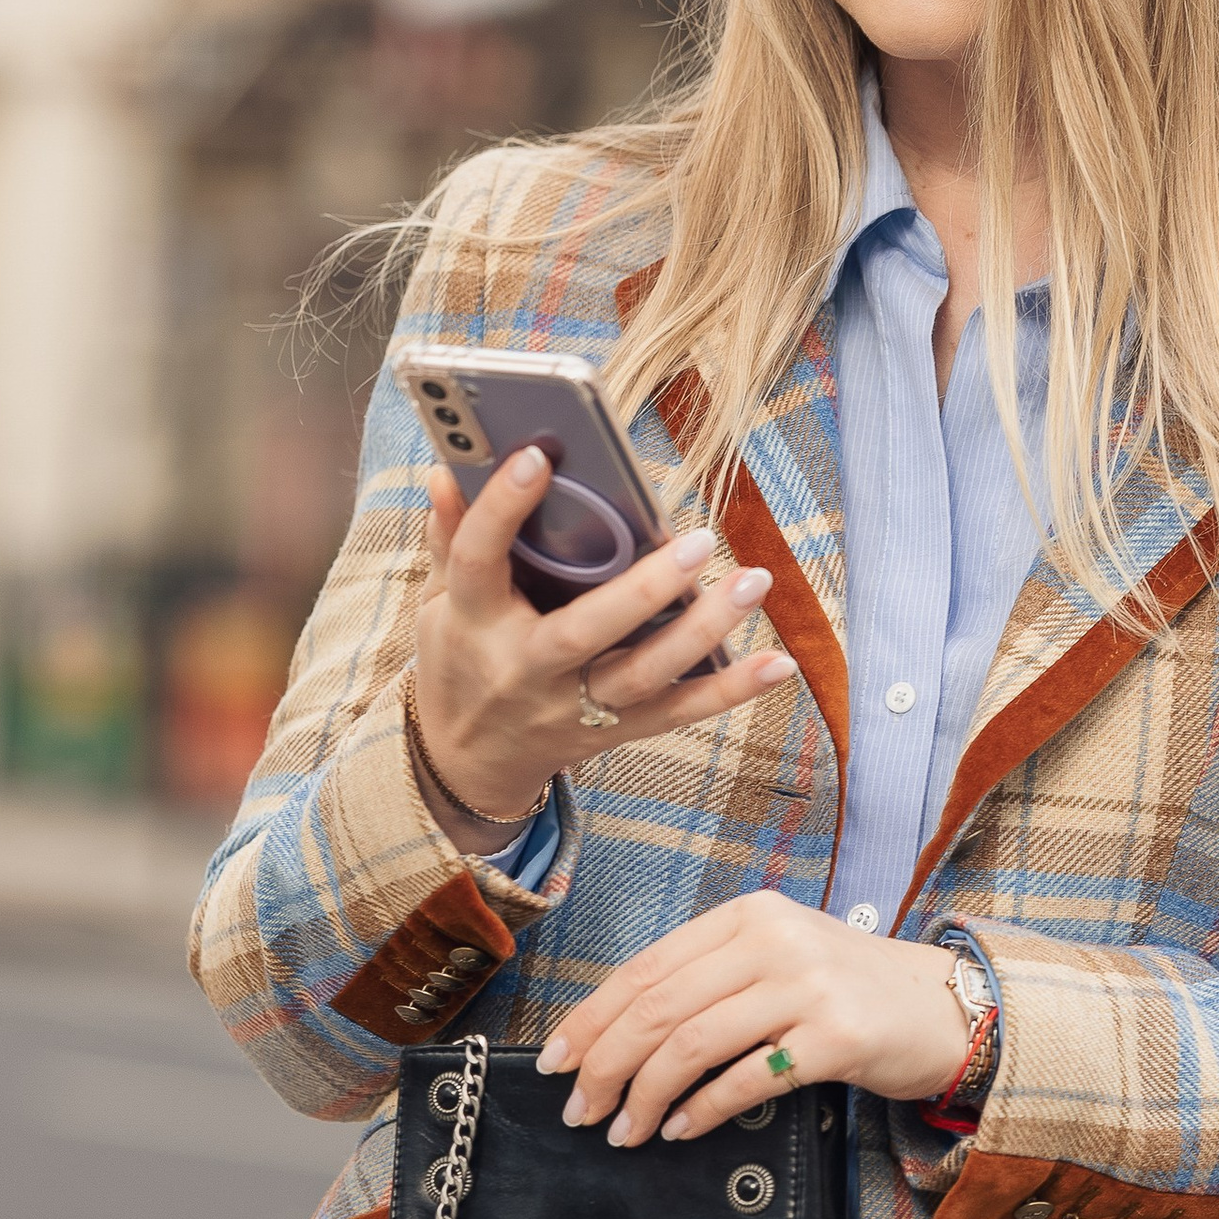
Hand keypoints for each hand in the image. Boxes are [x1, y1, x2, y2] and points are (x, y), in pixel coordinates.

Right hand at [408, 449, 795, 849]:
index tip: (536, 457)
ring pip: (644, 673)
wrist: (466, 761)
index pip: (480, 561)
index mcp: (474, 622)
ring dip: (704, 631)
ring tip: (753, 582)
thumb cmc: (460, 658)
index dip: (502, 510)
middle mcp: (527, 669)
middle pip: (585, 631)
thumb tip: (448, 469)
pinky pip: (678, 712)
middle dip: (644, 588)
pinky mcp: (614, 729)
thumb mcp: (439, 600)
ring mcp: (575, 705)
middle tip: (698, 540)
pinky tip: (779, 663)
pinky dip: (730, 690)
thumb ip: (451, 536)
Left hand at [540, 890, 970, 1146]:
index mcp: (749, 916)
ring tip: (625, 1131)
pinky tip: (680, 1129)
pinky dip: (701, 1110)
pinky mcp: (837, 1036)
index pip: (647, 967)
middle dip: (605, 1064)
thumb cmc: (849, 991)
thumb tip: (618, 1032)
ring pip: (691, 1044)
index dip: (591, 1017)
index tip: (555, 1060)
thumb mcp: (777, 960)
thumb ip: (710, 978)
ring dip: (645, 1097)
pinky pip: (745, 1080)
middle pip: (659, 1007)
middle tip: (579, 1108)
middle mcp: (775, 940)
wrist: (946, 1007)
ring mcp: (808, 985)